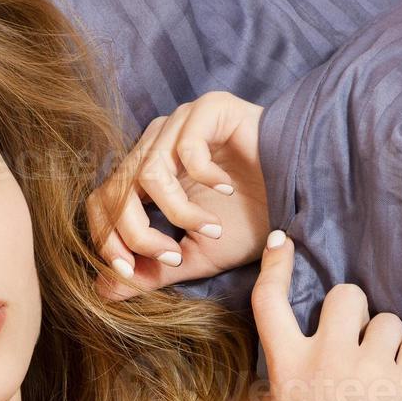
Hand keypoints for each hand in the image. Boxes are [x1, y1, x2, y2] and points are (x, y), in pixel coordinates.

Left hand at [86, 91, 269, 301]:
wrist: (299, 192)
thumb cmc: (248, 221)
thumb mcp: (193, 257)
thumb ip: (150, 271)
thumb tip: (103, 291)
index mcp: (142, 175)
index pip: (102, 203)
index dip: (106, 240)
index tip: (129, 272)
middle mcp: (153, 145)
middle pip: (116, 190)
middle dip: (137, 234)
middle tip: (172, 257)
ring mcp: (177, 123)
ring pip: (147, 173)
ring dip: (178, 213)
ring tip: (211, 229)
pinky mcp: (207, 109)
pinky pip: (186, 146)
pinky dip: (204, 178)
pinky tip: (227, 189)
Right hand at [240, 231, 401, 400]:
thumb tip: (273, 397)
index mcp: (287, 370)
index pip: (271, 300)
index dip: (276, 265)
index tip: (283, 243)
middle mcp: (327, 358)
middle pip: (344, 296)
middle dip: (353, 312)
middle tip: (359, 340)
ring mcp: (371, 370)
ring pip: (388, 320)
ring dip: (389, 342)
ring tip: (389, 375)